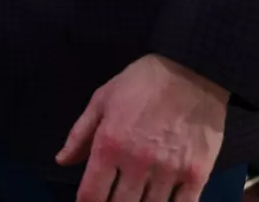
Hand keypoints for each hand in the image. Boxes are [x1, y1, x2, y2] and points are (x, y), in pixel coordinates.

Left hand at [56, 53, 226, 201]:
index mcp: (109, 145)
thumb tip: (62, 161)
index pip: (91, 195)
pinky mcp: (196, 175)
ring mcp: (169, 172)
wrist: (190, 71)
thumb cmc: (141, 83)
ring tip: (134, 198)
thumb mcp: (102, 101)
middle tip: (112, 198)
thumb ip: (80, 134)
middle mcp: (137, 164)